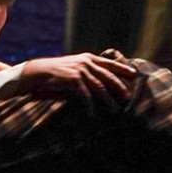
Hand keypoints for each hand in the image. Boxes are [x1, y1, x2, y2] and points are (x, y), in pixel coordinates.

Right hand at [17, 54, 135, 104]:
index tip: (135, 75)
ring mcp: (80, 70)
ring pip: (99, 87)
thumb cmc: (56, 73)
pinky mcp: (72, 80)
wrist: (36, 72)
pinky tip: (92, 114)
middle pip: (108, 75)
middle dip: (119, 87)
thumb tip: (102, 82)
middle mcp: (86, 62)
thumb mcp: (74, 67)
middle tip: (128, 97)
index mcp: (88, 58)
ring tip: (114, 111)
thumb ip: (88, 71)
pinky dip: (90, 106)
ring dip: (108, 100)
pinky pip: (85, 95)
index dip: (123, 69)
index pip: (110, 63)